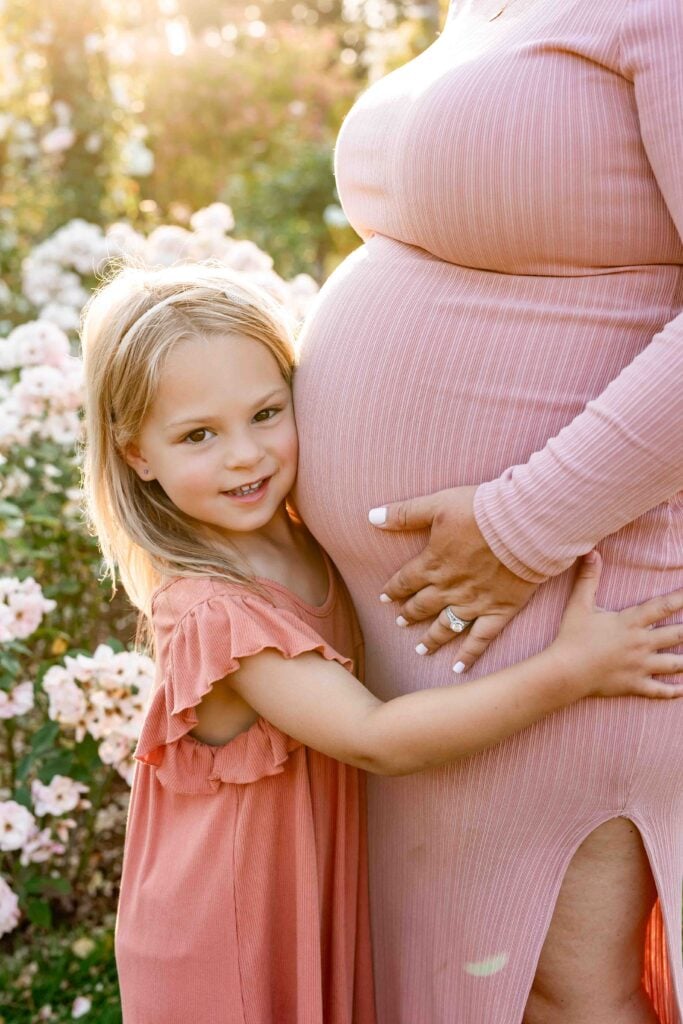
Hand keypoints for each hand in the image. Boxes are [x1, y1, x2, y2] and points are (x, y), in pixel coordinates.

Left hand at [369, 485, 538, 669]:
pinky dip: (469, 655)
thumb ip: (404, 513)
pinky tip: (458, 668)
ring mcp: (474, 602)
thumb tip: (371, 517)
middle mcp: (449, 587)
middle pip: (423, 605)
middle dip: (410, 614)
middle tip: (400, 624)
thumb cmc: (481, 510)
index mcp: (433, 563)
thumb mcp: (437, 504)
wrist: (522, 525)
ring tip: (421, 650)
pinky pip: (481, 639)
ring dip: (432, 639)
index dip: (393, 589)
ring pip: (446, 626)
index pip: (406, 580)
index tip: (384, 598)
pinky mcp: (499, 610)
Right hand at [553, 551, 682, 698]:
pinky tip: (682, 690)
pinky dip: (673, 691)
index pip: (663, 606)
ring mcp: (640, 666)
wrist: (565, 672)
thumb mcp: (579, 605)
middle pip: (678, 634)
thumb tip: (591, 552)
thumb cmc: (571, 637)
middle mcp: (641, 643)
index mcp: (630, 622)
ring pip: (675, 664)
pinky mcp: (635, 685)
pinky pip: (659, 690)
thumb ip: (588, 578)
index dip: (681, 598)